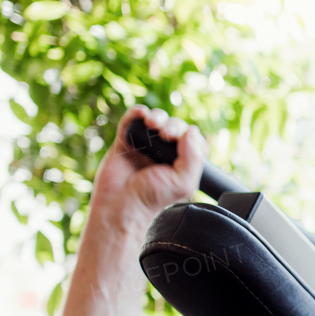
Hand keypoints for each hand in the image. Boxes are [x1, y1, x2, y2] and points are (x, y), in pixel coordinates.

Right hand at [92, 106, 205, 225]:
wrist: (121, 202)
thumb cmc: (152, 197)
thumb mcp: (183, 183)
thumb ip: (193, 158)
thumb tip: (191, 131)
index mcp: (182, 161)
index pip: (193, 139)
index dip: (190, 136)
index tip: (183, 142)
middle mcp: (165, 151)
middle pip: (175, 126)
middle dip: (173, 125)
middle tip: (166, 134)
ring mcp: (146, 144)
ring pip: (156, 119)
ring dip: (157, 116)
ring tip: (153, 124)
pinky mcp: (126, 140)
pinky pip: (132, 120)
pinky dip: (137, 112)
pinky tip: (141, 115)